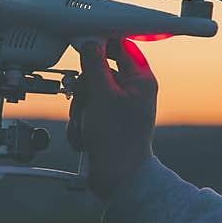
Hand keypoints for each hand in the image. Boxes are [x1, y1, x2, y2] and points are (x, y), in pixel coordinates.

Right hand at [67, 38, 157, 198]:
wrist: (117, 179)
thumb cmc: (117, 140)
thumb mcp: (102, 95)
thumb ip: (94, 65)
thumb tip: (90, 43)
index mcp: (140, 80)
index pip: (122, 47)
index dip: (102, 44)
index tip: (83, 43)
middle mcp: (131, 91)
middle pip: (98, 71)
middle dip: (85, 89)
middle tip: (86, 101)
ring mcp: (117, 107)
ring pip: (88, 92)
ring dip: (80, 109)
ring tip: (87, 126)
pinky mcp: (105, 122)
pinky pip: (85, 111)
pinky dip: (80, 123)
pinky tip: (86, 138)